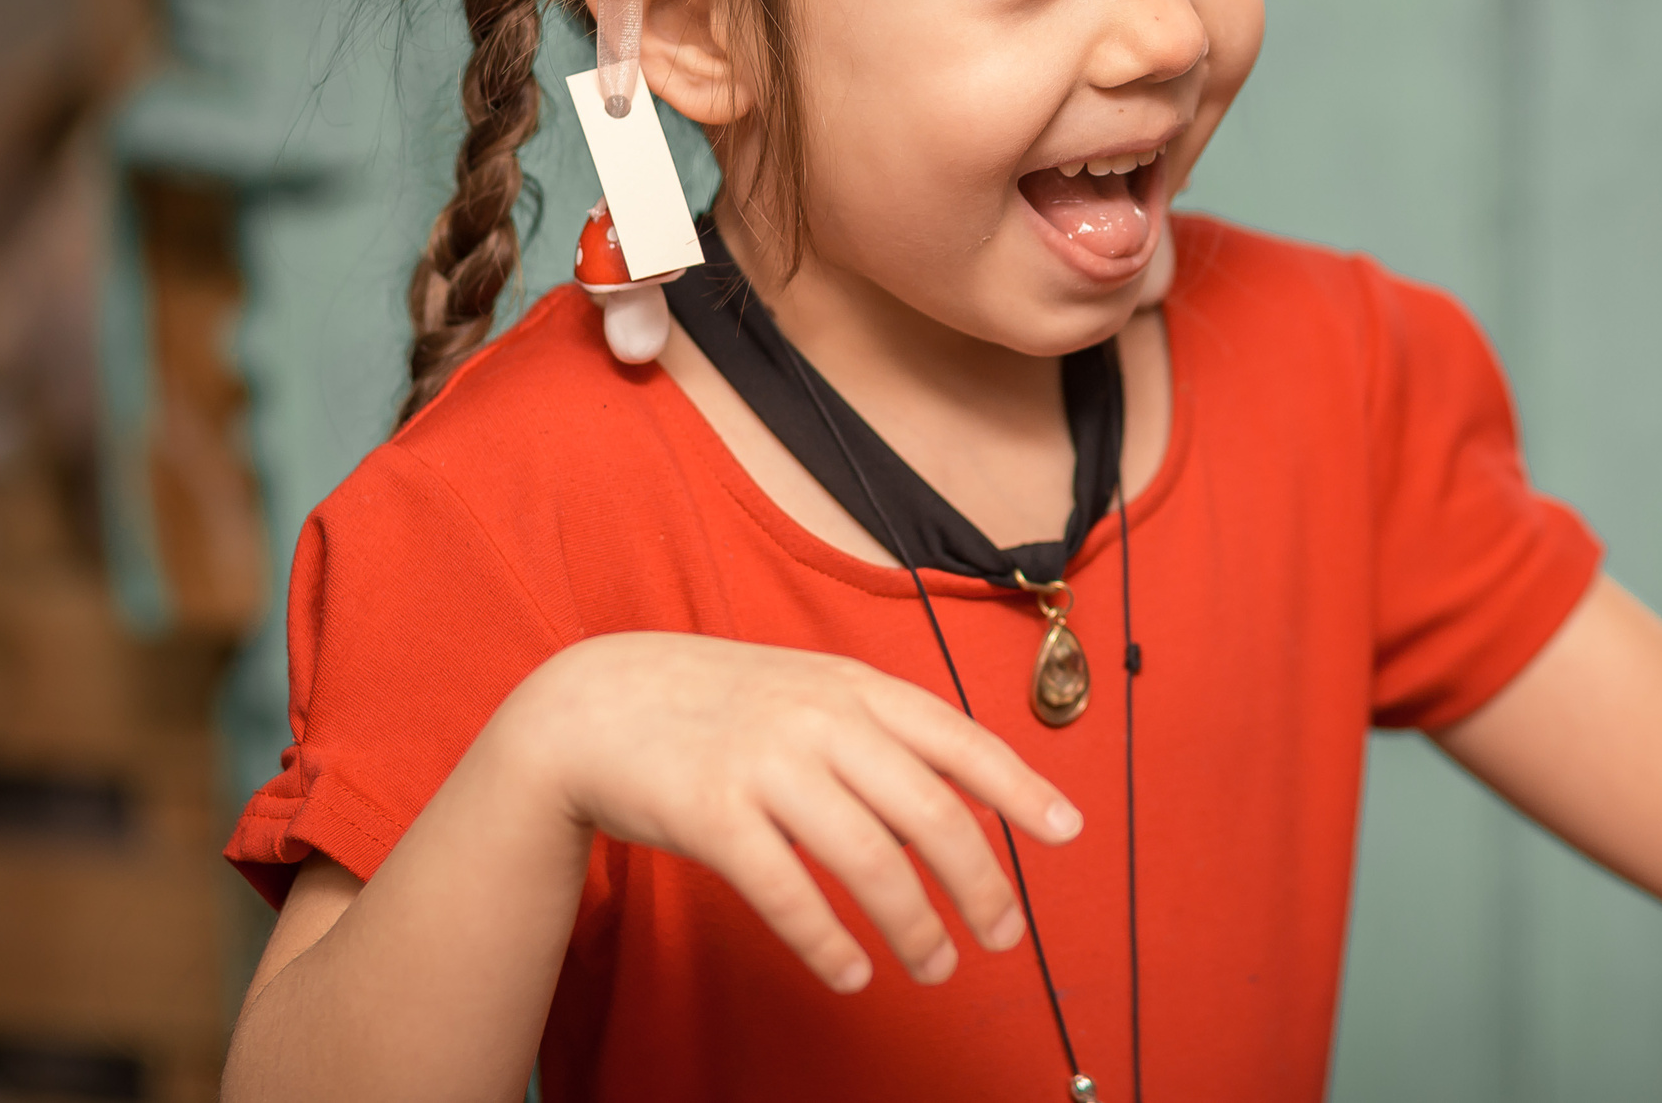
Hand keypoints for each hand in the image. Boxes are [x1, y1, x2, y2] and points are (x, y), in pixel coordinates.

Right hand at [491, 632, 1080, 993]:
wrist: (594, 703)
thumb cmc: (717, 708)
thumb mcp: (806, 693)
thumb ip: (877, 734)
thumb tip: (958, 805)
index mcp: (853, 687)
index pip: (959, 739)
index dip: (1020, 787)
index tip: (1067, 831)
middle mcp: (820, 719)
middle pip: (930, 811)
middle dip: (980, 882)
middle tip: (1004, 936)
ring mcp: (766, 764)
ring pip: (869, 861)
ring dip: (914, 926)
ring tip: (936, 966)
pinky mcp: (712, 814)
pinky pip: (787, 893)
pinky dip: (829, 943)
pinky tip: (852, 973)